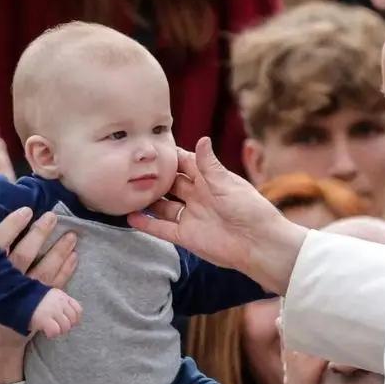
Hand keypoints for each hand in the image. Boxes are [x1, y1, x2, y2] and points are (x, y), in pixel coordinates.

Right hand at [0, 207, 77, 383]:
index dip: (11, 227)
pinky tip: (73, 258)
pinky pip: (54, 290)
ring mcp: (18, 301)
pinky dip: (65, 272)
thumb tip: (12, 222)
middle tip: (53, 216)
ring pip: (42, 272)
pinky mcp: (34, 313)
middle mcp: (0, 286)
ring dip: (58, 252)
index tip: (26, 210)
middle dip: (38, 235)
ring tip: (71, 236)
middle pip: (22, 256)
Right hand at [129, 137, 307, 294]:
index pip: (184, 163)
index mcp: (209, 180)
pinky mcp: (186, 236)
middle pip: (170, 183)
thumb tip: (202, 139)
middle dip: (153, 176)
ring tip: (126, 190)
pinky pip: (162, 229)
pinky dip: (147, 224)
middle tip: (132, 167)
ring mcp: (190, 216)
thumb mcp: (227, 184)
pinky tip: (130, 216)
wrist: (258, 244)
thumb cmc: (250, 210)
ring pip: (162, 206)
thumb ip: (209, 165)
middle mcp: (197, 196)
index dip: (169, 155)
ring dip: (147, 199)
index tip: (150, 146)